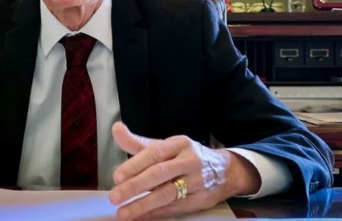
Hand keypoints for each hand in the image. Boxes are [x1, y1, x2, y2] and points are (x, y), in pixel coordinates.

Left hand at [108, 122, 259, 220]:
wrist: (225, 171)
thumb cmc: (187, 157)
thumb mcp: (166, 146)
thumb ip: (138, 142)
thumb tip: (116, 129)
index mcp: (179, 144)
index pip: (155, 153)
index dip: (135, 164)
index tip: (117, 176)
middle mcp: (189, 161)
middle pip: (160, 174)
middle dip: (135, 186)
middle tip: (115, 196)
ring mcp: (196, 182)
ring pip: (167, 194)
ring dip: (143, 205)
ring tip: (123, 212)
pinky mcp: (199, 200)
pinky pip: (173, 208)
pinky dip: (154, 214)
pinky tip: (139, 217)